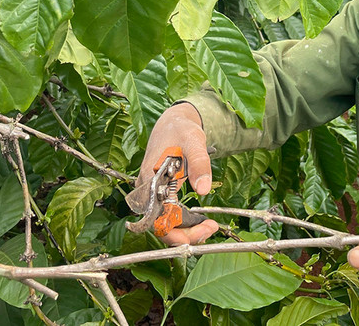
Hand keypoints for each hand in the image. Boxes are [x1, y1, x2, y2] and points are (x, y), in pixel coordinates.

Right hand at [137, 102, 218, 245]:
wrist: (172, 123)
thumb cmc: (181, 130)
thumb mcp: (194, 141)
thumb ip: (199, 164)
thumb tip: (203, 190)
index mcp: (151, 180)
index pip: (159, 220)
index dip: (179, 233)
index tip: (204, 229)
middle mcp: (147, 191)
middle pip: (161, 226)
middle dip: (186, 235)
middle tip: (211, 229)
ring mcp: (150, 194)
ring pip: (163, 223)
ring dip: (185, 230)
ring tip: (208, 226)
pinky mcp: (157, 194)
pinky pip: (166, 215)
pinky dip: (182, 222)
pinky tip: (198, 219)